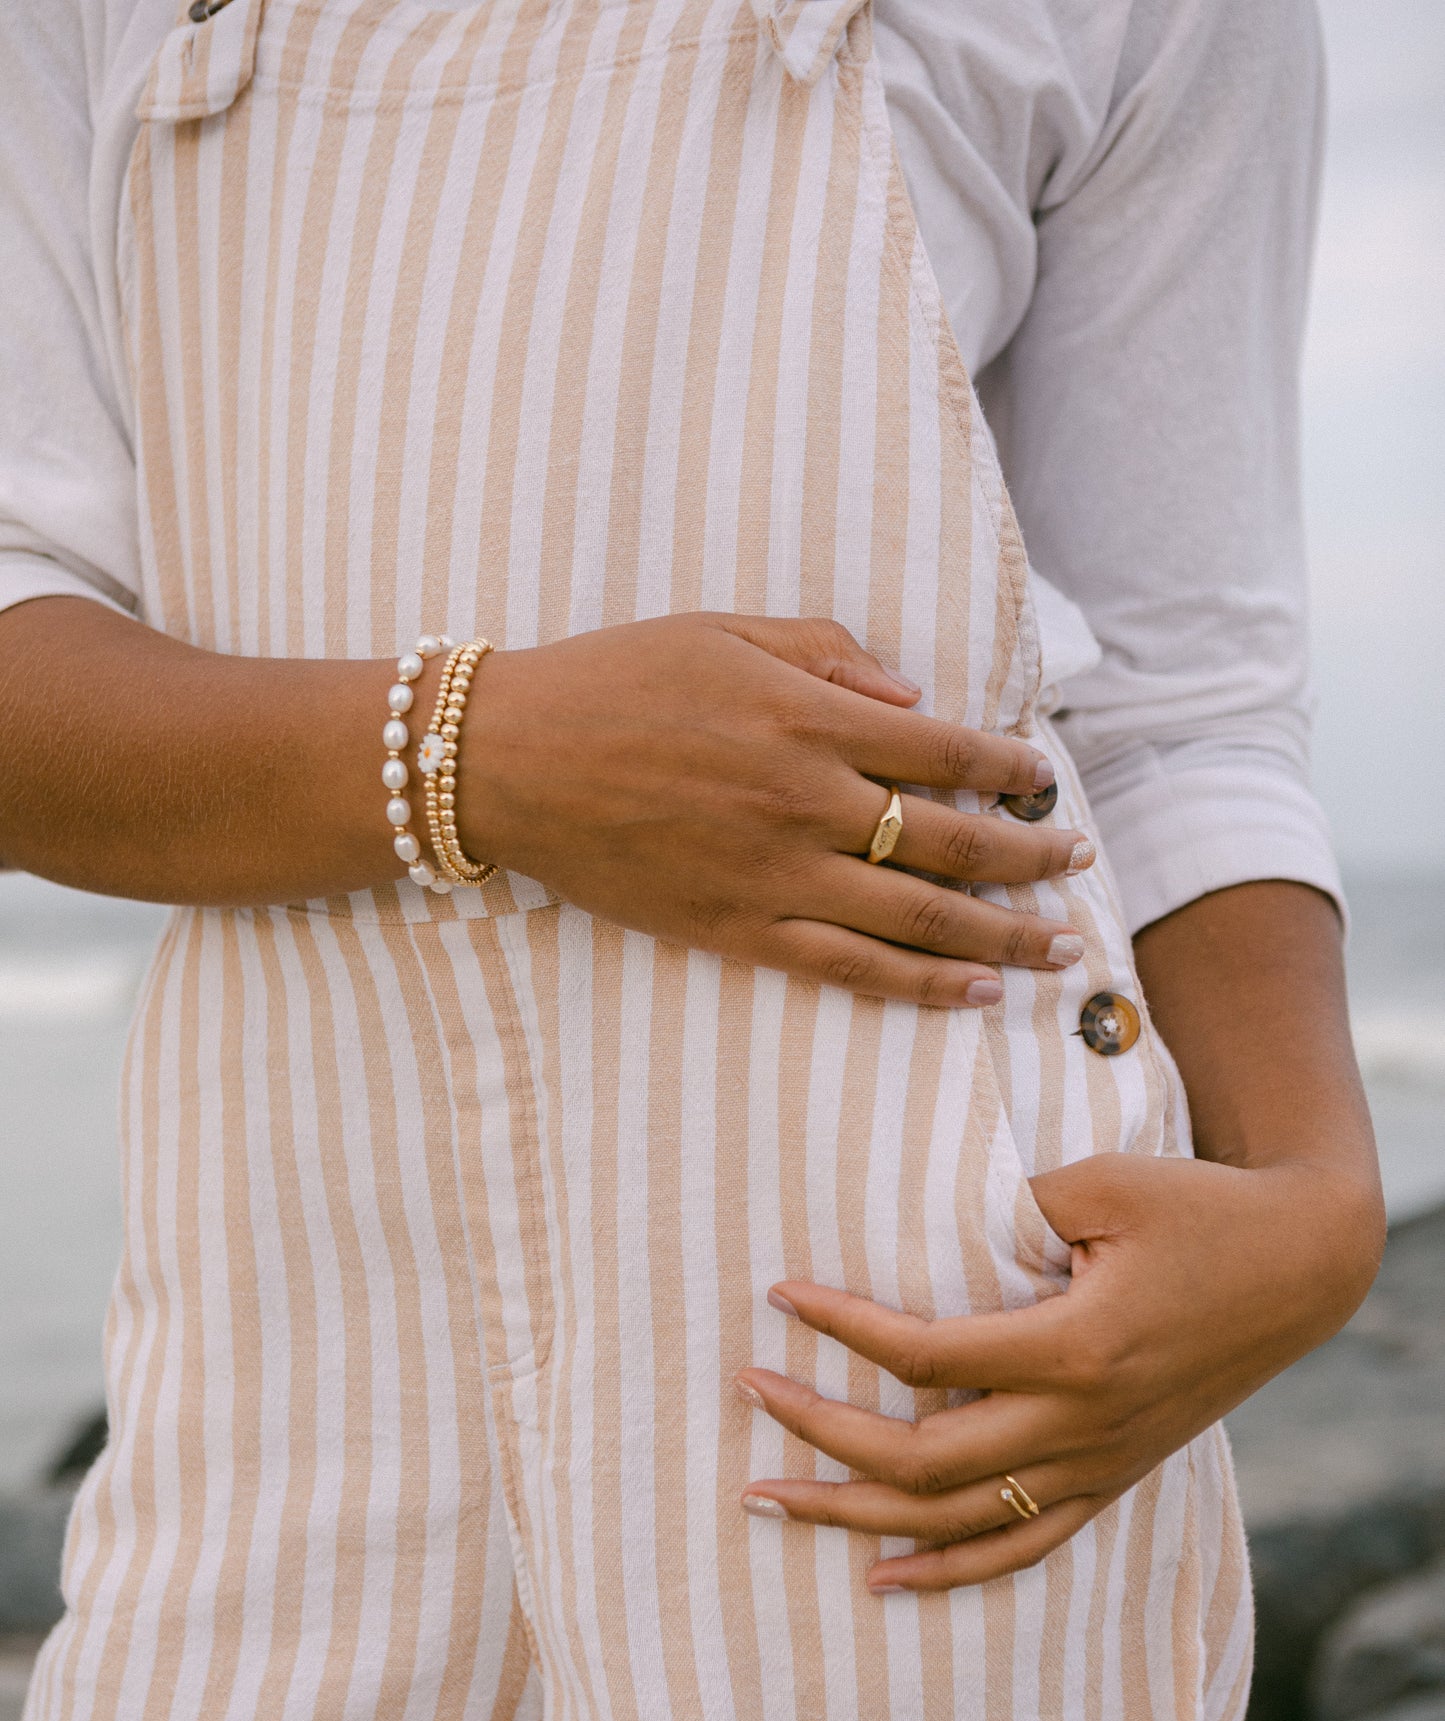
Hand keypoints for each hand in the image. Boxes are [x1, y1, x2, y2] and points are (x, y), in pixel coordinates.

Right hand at [462, 613, 1093, 1007]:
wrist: (511, 761)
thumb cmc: (613, 680)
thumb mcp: (723, 632)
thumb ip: (827, 655)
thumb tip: (914, 701)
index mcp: (806, 717)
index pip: (945, 750)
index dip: (1011, 769)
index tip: (1046, 783)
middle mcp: (806, 801)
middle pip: (951, 840)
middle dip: (1030, 859)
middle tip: (1079, 868)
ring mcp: (775, 875)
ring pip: (917, 918)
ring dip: (1001, 937)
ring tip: (1058, 951)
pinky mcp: (739, 928)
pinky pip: (848, 966)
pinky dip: (918, 984)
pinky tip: (972, 993)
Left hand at [736, 1151, 1382, 1590]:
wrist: (1299, 1266)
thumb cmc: (1198, 1210)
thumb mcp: (1102, 1184)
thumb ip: (1009, 1211)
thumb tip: (920, 1231)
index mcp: (1072, 1349)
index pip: (923, 1357)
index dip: (841, 1326)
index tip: (781, 1294)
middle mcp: (1078, 1425)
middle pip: (918, 1460)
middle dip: (817, 1433)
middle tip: (747, 1394)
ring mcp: (1095, 1465)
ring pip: (954, 1521)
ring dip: (852, 1517)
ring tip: (768, 1501)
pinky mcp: (1110, 1479)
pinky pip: (1019, 1549)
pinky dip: (947, 1571)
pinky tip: (881, 1577)